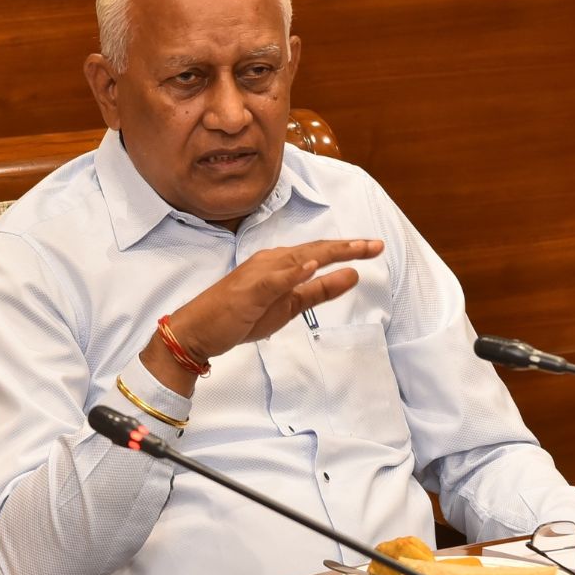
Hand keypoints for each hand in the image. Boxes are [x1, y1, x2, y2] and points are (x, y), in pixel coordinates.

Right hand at [171, 239, 384, 360]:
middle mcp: (271, 262)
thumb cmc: (240, 316)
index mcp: (281, 264)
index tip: (374, 247)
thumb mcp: (289, 306)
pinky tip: (311, 266)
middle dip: (347, 247)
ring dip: (326, 252)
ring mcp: (259, 274)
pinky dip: (293, 272)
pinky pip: (273, 280)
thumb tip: (353, 276)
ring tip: (354, 249)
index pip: (319, 253)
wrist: (198, 329)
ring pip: (298, 258)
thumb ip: (320, 291)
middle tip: (376, 245)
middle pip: (314, 251)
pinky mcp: (248, 291)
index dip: (348, 249)